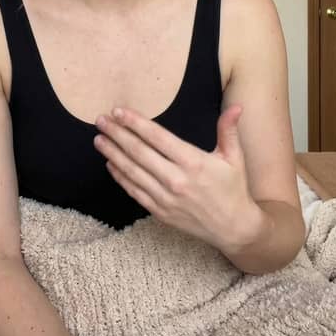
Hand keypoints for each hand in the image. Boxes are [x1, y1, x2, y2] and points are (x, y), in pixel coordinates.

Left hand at [94, 104, 259, 251]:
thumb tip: (236, 106)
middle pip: (139, 152)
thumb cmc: (233, 189)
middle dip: (117, 134)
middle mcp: (176, 180)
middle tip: (101, 120)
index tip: (119, 111)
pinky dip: (120, 177)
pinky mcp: (160, 212)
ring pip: (132, 171)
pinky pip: (135, 191)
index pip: (157, 137)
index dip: (136, 123)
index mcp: (194, 162)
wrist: (233, 228)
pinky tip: (110, 163)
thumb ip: (228, 130)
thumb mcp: (234, 157)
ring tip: (99, 139)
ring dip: (113, 154)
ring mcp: (166, 198)